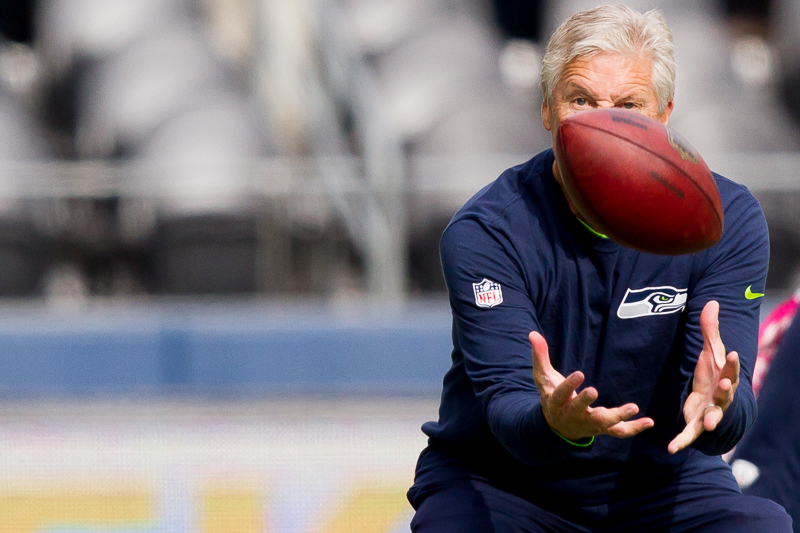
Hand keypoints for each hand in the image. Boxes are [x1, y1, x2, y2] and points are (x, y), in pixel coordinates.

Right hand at [530, 331, 653, 441]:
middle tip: (594, 391)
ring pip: (602, 423)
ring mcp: (588, 424)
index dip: (569, 385)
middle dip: (585, 401)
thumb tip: (533, 333)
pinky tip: (649, 421)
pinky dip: (633, 428)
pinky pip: (618, 432)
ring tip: (633, 407)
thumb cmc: (552, 396)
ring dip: (617, 416)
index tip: (579, 374)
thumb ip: (540, 355)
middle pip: (579, 410)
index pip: (561, 394)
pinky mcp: (602, 429)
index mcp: (557, 402)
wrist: (556, 426)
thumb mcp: (543, 377)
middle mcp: (572, 415)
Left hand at [668, 300, 738, 453]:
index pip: (729, 369)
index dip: (731, 363)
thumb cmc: (712, 372)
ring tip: (709, 425)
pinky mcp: (696, 424)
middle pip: (726, 394)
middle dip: (726, 389)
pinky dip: (681, 442)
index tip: (731, 353)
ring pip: (713, 417)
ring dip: (712, 420)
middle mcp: (721, 397)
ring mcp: (710, 412)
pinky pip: (689, 435)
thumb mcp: (710, 350)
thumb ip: (709, 329)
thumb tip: (712, 302)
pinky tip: (671, 449)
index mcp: (724, 378)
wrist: (712, 399)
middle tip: (725, 384)